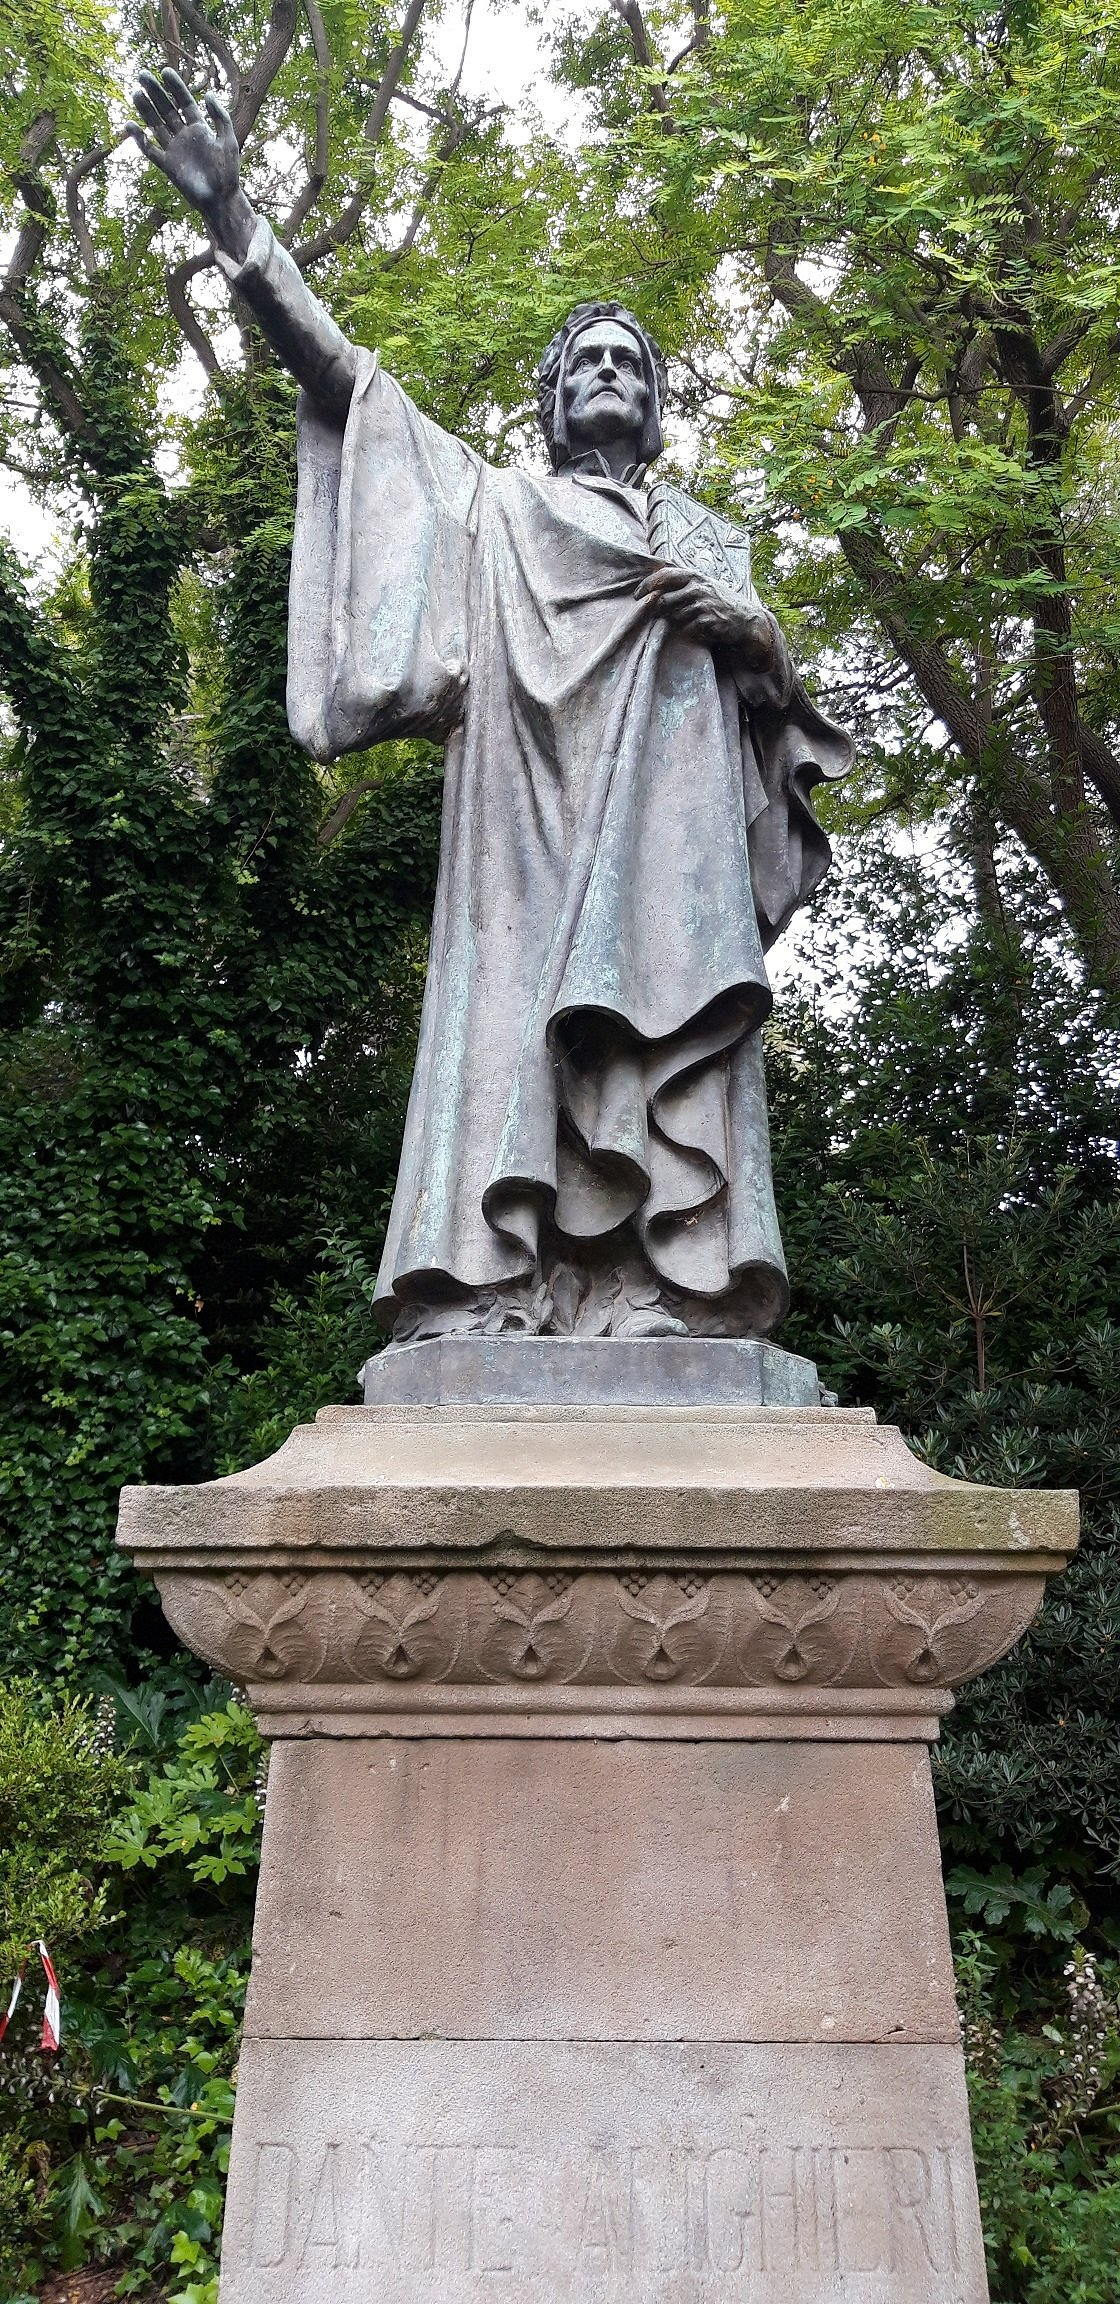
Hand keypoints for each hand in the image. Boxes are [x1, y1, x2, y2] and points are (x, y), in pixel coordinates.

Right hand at [130, 68, 251, 257]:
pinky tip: (130, 126)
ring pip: (156, 125)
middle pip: (166, 109)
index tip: (164, 71)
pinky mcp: (167, 166)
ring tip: (135, 93)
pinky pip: (150, 150)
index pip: (184, 102)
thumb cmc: (228, 172)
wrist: (221, 200)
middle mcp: (184, 136)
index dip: (175, 87)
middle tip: (142, 75)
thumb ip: (220, 117)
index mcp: (199, 128)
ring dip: (145, 110)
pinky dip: (140, 140)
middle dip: (155, 92)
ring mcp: (174, 150)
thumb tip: (208, 94)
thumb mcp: (228, 141)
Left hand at [636, 563, 774, 664]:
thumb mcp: (704, 585)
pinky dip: (687, 631)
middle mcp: (697, 588)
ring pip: (672, 617)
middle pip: (663, 601)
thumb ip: (682, 583)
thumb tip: (653, 587)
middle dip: (657, 610)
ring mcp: (702, 605)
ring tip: (689, 620)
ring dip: (675, 622)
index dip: (647, 585)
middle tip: (659, 615)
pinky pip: (685, 629)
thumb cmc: (720, 601)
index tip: (636, 595)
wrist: (746, 619)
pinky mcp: (706, 622)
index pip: (663, 576)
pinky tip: (699, 628)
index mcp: (694, 576)